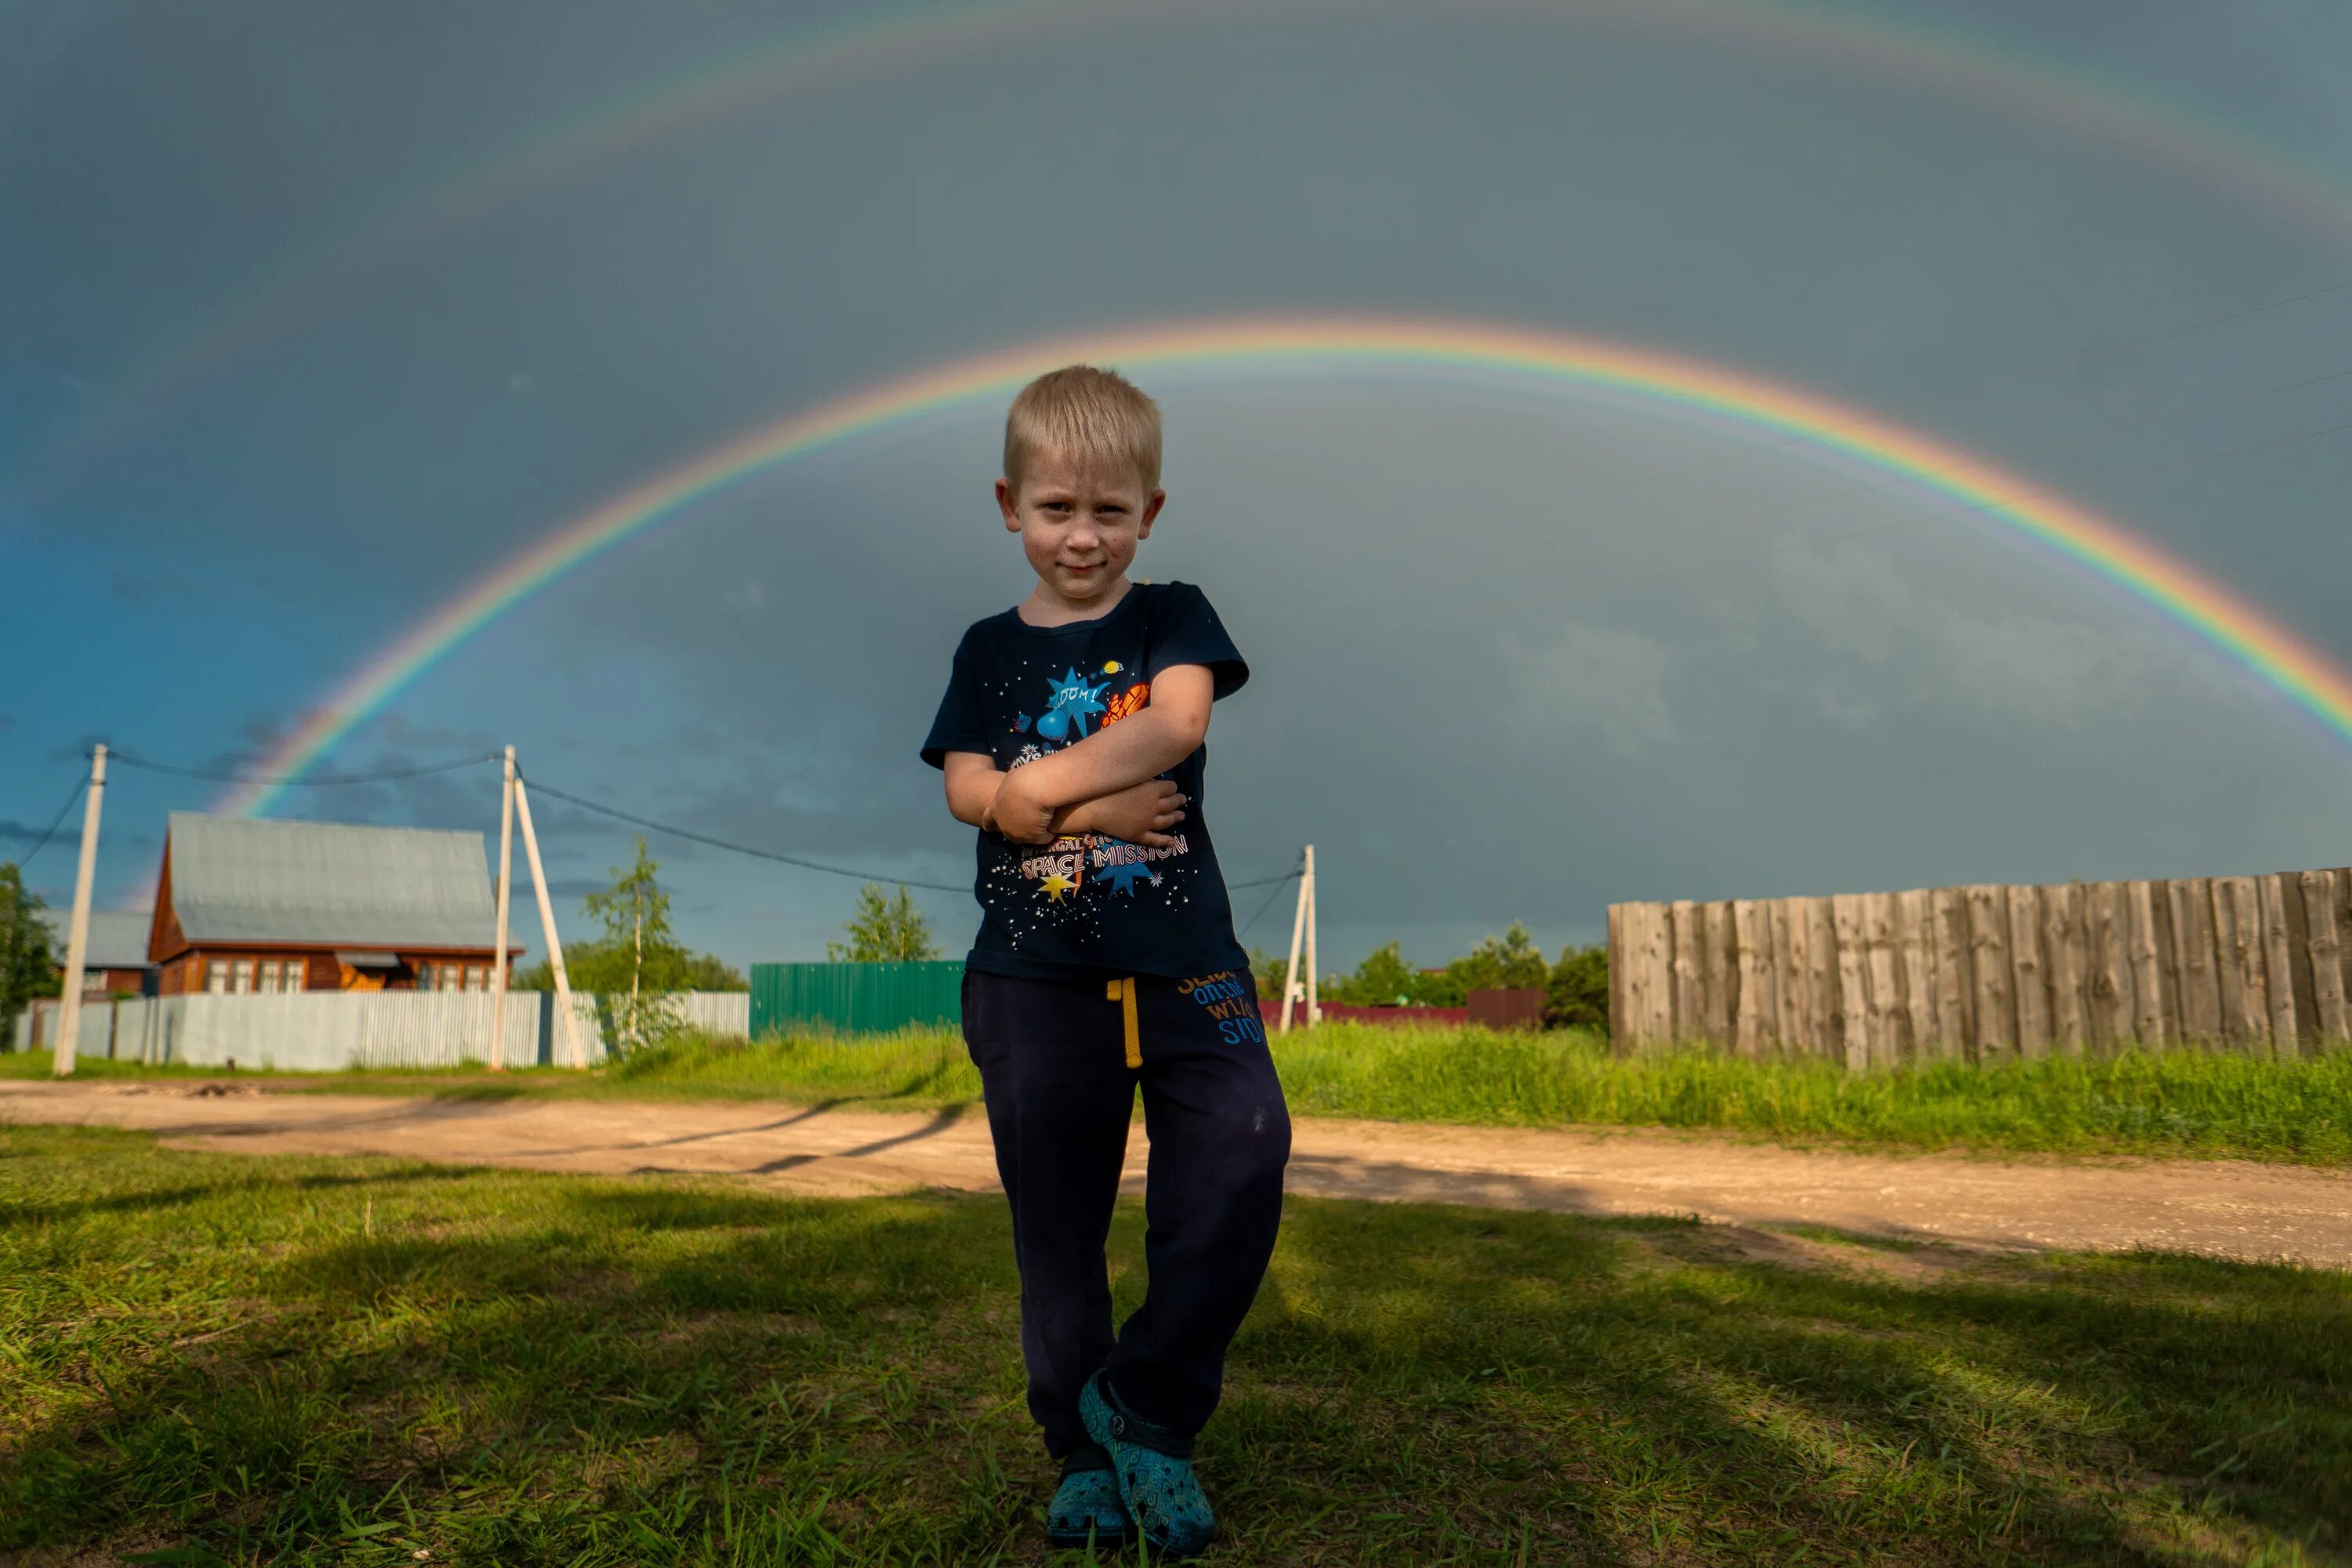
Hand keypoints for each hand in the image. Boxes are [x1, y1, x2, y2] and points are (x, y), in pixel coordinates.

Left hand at [988, 767, 1059, 844]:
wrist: (1034, 788)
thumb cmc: (1023, 779)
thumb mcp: (1012, 778)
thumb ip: (1010, 785)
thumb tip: (1013, 777)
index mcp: (994, 809)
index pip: (988, 821)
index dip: (991, 824)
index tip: (990, 827)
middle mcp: (1004, 825)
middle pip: (1008, 832)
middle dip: (1017, 828)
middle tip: (1028, 821)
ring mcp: (1018, 833)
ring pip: (1026, 837)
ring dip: (1033, 831)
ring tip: (1044, 823)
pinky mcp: (1033, 837)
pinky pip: (1042, 838)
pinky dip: (1047, 834)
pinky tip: (1053, 828)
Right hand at [1069, 778, 1187, 847]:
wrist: (1093, 807)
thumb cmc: (1109, 787)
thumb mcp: (1130, 778)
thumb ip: (1145, 780)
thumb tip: (1155, 781)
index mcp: (1154, 790)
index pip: (1171, 788)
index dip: (1171, 788)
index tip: (1170, 788)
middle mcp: (1155, 806)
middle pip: (1172, 803)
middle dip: (1178, 801)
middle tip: (1182, 800)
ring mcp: (1148, 822)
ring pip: (1167, 821)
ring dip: (1176, 818)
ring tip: (1181, 816)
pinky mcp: (1139, 835)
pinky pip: (1155, 839)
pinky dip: (1164, 841)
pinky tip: (1171, 841)